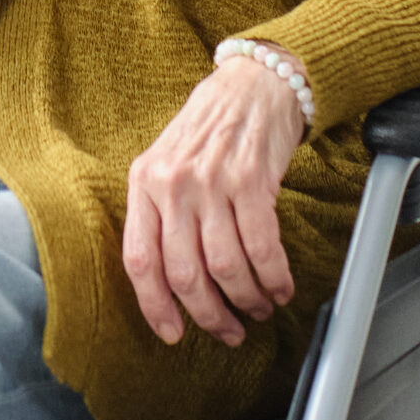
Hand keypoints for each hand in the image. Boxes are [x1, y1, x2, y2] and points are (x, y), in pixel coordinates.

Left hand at [123, 52, 306, 345]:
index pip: (139, 260)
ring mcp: (210, 182)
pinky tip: (280, 287)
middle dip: (210, 315)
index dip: (155, 307)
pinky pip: (262, 248)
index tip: (173, 334)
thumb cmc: (209, 130)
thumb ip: (161, 213)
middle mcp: (172, 184)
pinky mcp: (250, 180)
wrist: (252, 85)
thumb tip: (169, 283)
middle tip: (229, 331)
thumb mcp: (167, 163)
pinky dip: (273, 277)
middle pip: (185, 273)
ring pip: (225, 267)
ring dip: (247, 299)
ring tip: (259, 308)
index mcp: (143, 182)